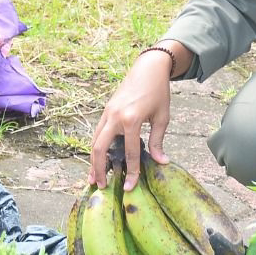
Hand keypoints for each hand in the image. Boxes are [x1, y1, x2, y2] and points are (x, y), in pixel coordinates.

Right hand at [89, 49, 174, 189]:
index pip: (130, 152)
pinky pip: (97, 133)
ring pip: (94, 140)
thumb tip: (160, 162)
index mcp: (131, 119)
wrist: (148, 68)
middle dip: (98, 169)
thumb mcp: (162, 117)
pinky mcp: (106, 110)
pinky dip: (96, 147)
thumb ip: (158, 141)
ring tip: (94, 177)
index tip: (130, 187)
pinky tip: (98, 158)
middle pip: (100, 148)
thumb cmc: (158, 91)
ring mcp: (107, 112)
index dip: (131, 171)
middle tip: (101, 186)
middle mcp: (115, 117)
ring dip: (93, 160)